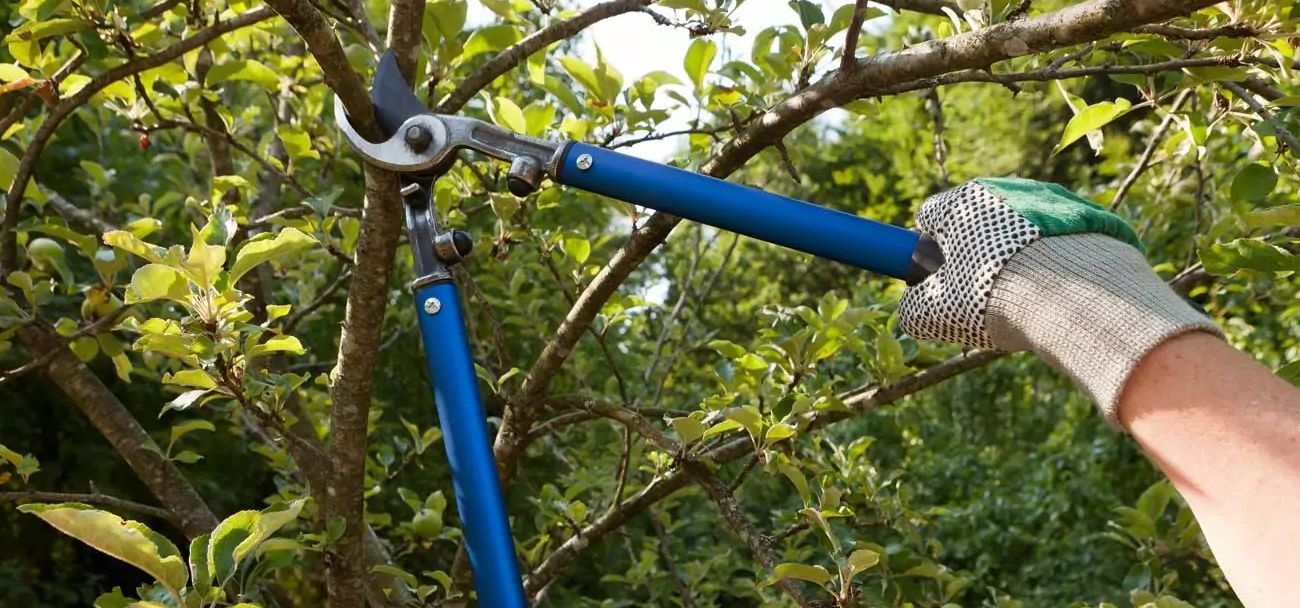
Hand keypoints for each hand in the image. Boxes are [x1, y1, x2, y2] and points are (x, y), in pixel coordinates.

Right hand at [898, 177, 1218, 422]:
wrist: (1078, 297)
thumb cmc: (993, 298)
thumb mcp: (934, 313)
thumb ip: (913, 307)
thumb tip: (914, 309)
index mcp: (963, 201)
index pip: (930, 216)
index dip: (928, 250)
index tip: (938, 279)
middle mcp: (1008, 188)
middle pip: (980, 222)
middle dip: (977, 255)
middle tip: (983, 297)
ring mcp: (1054, 200)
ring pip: (1022, 231)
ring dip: (1019, 258)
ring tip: (1029, 301)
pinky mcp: (1092, 219)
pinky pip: (1062, 241)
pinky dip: (1058, 264)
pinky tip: (1061, 295)